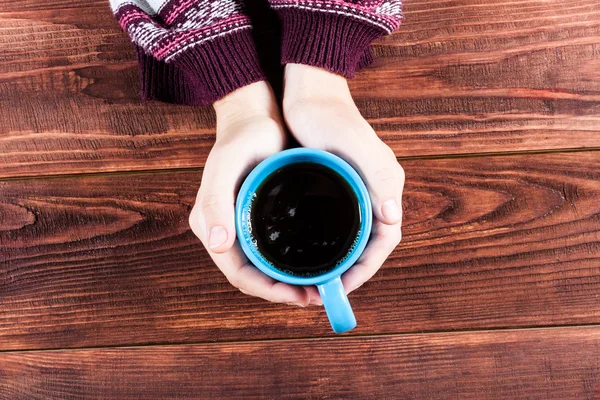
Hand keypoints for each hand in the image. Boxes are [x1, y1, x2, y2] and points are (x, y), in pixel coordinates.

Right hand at [189, 81, 313, 306]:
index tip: (299, 296)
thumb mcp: (225, 166)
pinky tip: (314, 262)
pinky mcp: (260, 218)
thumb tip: (219, 246)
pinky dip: (291, 263)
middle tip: (316, 295)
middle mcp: (226, 232)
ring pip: (265, 267)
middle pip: (254, 277)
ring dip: (289, 282)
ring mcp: (243, 226)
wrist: (255, 117)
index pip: (240, 274)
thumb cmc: (240, 139)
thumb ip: (216, 202)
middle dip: (283, 292)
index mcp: (213, 227)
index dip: (268, 291)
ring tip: (319, 285)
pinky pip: (274, 251)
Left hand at [283, 64, 403, 296]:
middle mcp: (374, 191)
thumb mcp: (354, 144)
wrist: (309, 92)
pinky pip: (338, 222)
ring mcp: (355, 190)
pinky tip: (309, 249)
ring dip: (341, 259)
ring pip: (353, 236)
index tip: (343, 286)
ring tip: (319, 277)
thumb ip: (378, 176)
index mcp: (385, 186)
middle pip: (370, 243)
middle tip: (327, 289)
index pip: (385, 240)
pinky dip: (328, 241)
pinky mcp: (336, 186)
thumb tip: (393, 216)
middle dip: (354, 270)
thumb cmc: (329, 116)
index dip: (367, 267)